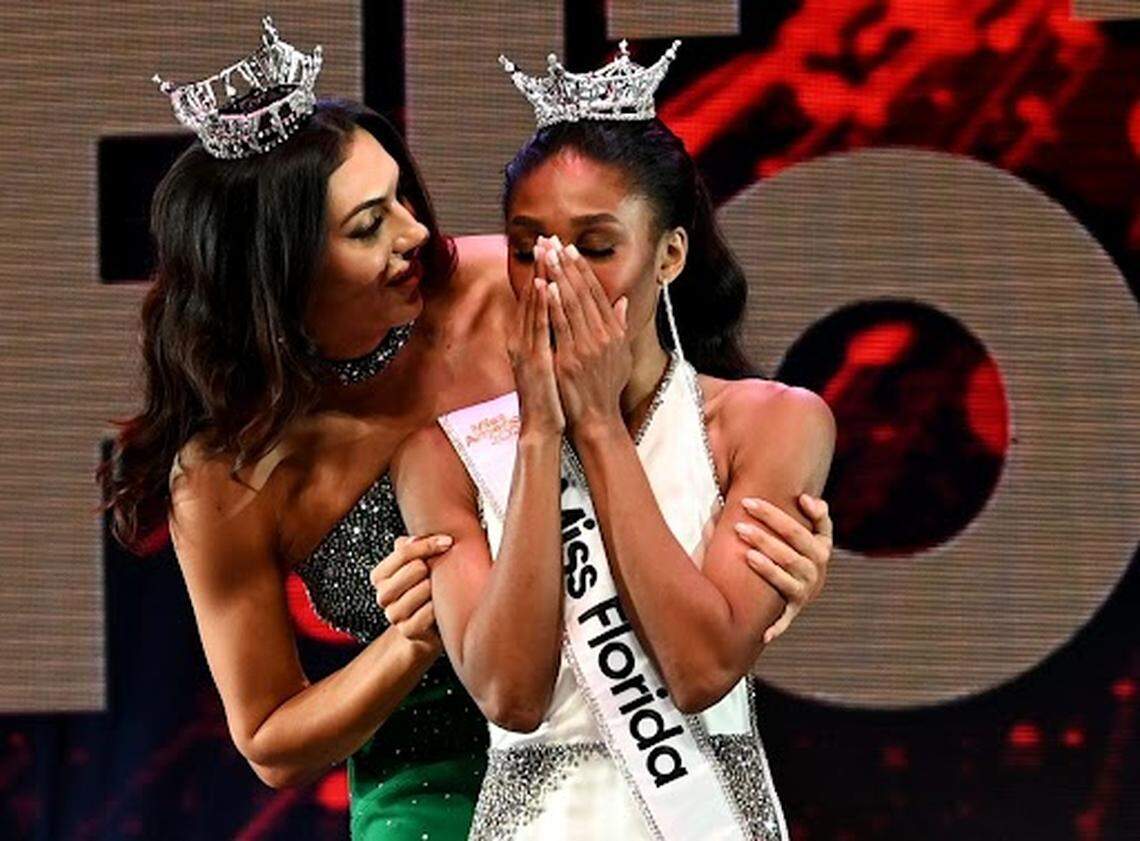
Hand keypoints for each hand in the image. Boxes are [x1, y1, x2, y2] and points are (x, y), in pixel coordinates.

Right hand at [370, 534, 452, 648]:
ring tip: (440, 589)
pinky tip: (440, 605)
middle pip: (414, 568)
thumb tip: (414, 538)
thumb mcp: (417, 562)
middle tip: (441, 572)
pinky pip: (429, 611)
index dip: (428, 544)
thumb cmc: (425, 587)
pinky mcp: (408, 630)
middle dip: (432, 567)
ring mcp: (394, 615)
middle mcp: (383, 595)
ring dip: (437, 587)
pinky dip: (439, 606)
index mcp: (380, 576)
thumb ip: (412, 546)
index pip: (402, 551)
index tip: (447, 541)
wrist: (429, 625)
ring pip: (423, 589)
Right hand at [508, 238, 563, 436]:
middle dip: (539, 267)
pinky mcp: (533, 360)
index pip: (535, 301)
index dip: (542, 273)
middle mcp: (521, 340)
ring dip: (538, 278)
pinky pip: (538, 328)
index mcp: (527, 340)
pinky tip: (545, 287)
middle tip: (544, 239)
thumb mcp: (550, 362)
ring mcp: (525, 349)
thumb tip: (556, 320)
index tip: (550, 250)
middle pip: (530, 298)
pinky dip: (541, 306)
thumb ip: (552, 339)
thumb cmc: (549, 397)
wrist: (542, 426)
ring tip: (545, 253)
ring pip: (532, 307)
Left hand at [543, 239, 630, 437]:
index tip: (571, 250)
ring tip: (549, 255)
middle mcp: (603, 336)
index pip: (597, 293)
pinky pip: (561, 326)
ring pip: (572, 304)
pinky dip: (554, 304)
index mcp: (613, 333)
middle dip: (568, 265)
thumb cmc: (606, 387)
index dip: (583, 270)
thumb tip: (623, 302)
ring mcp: (587, 347)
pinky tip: (546, 286)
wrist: (597, 417)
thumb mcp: (620, 355)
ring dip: (559, 277)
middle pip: (584, 293)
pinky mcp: (571, 358)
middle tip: (555, 242)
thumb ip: (621, 326)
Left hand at [733, 494, 833, 643]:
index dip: (772, 514)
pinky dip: (776, 628)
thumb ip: (817, 512)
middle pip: (788, 553)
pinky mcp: (794, 610)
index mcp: (820, 548)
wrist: (814, 582)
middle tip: (738, 526)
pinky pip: (785, 620)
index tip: (747, 502)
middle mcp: (815, 571)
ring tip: (747, 554)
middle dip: (763, 538)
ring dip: (767, 568)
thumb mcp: (819, 530)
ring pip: (785, 579)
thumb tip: (806, 498)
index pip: (796, 529)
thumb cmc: (806, 547)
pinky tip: (763, 635)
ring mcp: (805, 591)